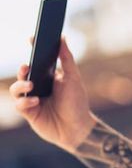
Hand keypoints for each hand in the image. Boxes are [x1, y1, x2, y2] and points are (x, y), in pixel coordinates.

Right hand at [9, 37, 96, 152]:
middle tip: (27, 67)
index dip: (33, 49)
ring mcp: (33, 100)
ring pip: (17, 89)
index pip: (37, 61)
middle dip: (22, 69)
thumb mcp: (73, 79)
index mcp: (49, 77)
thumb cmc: (77, 104)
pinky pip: (20, 105)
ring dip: (21, 86)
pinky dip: (26, 101)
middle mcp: (39, 87)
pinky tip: (36, 101)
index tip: (32, 38)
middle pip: (23, 74)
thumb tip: (62, 38)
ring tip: (31, 85)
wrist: (78, 129)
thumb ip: (67, 59)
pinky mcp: (29, 113)